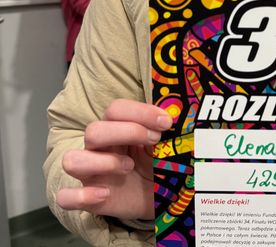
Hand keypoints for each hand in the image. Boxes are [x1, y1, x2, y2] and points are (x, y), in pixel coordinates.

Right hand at [56, 99, 172, 219]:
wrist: (166, 197)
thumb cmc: (163, 164)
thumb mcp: (168, 144)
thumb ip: (168, 129)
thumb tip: (176, 112)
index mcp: (118, 128)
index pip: (115, 109)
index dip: (140, 112)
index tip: (166, 123)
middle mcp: (100, 148)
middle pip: (93, 130)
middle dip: (127, 132)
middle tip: (155, 140)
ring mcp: (92, 174)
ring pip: (72, 159)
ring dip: (103, 162)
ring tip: (129, 167)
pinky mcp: (90, 199)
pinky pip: (66, 197)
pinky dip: (81, 196)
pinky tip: (105, 194)